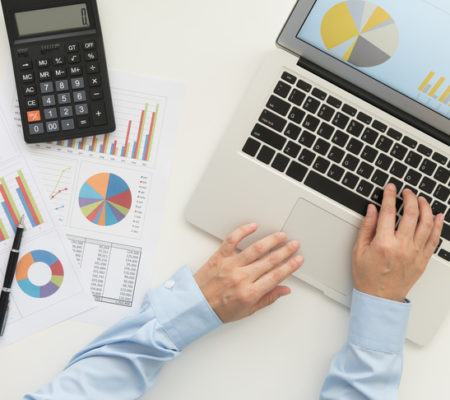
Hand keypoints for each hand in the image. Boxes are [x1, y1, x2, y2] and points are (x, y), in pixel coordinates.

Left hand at [194, 223, 302, 322]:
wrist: (194, 306)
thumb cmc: (218, 310)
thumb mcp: (247, 311)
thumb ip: (267, 299)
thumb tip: (284, 290)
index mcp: (250, 293)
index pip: (276, 276)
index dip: (290, 266)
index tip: (298, 260)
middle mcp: (241, 277)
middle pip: (270, 260)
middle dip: (285, 251)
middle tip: (294, 244)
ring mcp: (230, 265)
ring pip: (255, 249)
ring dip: (271, 240)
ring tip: (281, 235)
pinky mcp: (219, 257)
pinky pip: (232, 240)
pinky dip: (243, 231)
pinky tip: (253, 226)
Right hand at [352, 184, 443, 301]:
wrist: (379, 298)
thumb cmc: (368, 276)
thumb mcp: (359, 250)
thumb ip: (366, 227)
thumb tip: (372, 210)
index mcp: (383, 243)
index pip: (388, 212)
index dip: (389, 196)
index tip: (390, 189)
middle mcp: (402, 246)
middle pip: (411, 214)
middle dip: (410, 198)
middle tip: (407, 192)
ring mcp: (415, 253)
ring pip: (426, 224)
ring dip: (425, 208)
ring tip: (421, 200)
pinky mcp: (423, 260)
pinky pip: (434, 239)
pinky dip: (437, 225)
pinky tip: (437, 216)